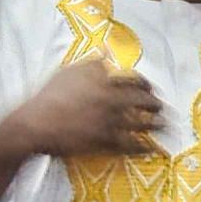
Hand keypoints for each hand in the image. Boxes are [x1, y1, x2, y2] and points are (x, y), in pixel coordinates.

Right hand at [18, 57, 163, 157]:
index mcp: (105, 81)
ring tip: (163, 127)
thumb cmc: (50, 95)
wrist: (37, 123)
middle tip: (162, 108)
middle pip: (144, 101)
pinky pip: (130, 146)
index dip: (146, 85)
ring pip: (141, 124)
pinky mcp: (105, 142)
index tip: (150, 89)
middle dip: (156, 105)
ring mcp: (111, 123)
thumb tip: (107, 53)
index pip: (134, 80)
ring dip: (155, 125)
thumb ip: (92, 63)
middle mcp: (113, 101)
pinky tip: (149, 149)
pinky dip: (142, 148)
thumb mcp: (69, 71)